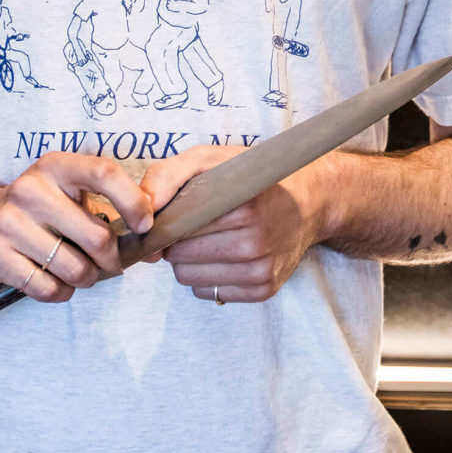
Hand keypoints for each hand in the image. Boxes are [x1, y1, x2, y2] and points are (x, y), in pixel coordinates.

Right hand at [0, 153, 153, 301]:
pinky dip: (62, 292)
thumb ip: (110, 208)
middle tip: (110, 263)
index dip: (134, 202)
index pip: (104, 173)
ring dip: (88, 278)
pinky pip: (48, 289)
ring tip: (82, 272)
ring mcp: (9, 223)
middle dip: (112, 259)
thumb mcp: (68, 191)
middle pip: (97, 236)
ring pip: (75, 269)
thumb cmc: (39, 208)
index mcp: (55, 167)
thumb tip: (153, 243)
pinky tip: (57, 281)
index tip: (145, 226)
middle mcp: (30, 190)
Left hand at [135, 144, 323, 304]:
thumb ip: (168, 176)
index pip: (175, 231)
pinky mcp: (264, 290)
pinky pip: (209, 293)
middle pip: (179, 258)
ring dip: (190, 262)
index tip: (173, 215)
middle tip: (194, 225)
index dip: (167, 223)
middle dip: (178, 242)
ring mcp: (261, 270)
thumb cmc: (251, 177)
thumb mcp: (209, 159)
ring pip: (189, 279)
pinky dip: (208, 277)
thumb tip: (142, 213)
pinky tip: (224, 256)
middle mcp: (254, 243)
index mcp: (241, 208)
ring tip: (210, 239)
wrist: (309, 200)